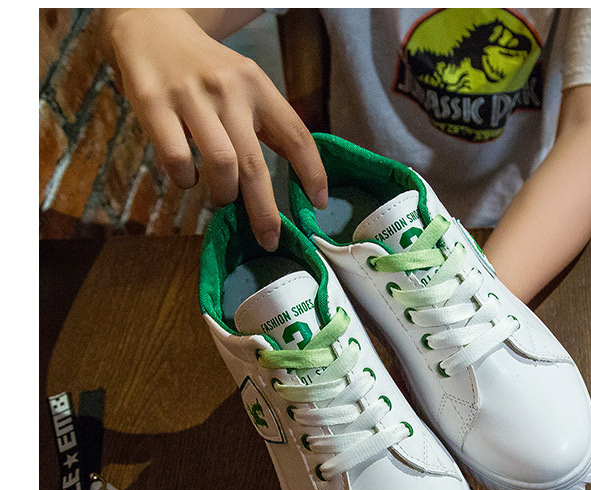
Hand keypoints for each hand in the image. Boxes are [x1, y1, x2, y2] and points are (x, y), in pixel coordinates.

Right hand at [107, 8, 326, 246]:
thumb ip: (266, 125)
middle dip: (264, 211)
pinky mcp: (155, 105)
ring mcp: (191, 96)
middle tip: (269, 238)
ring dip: (223, 194)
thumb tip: (295, 179)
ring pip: (220, 166)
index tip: (319, 204)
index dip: (311, 173)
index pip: (295, 134)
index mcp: (256, 85)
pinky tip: (188, 177)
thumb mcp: (243, 84)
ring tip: (221, 197)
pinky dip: (186, 181)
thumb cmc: (205, 69)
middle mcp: (228, 89)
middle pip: (254, 165)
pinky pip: (178, 161)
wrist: (151, 28)